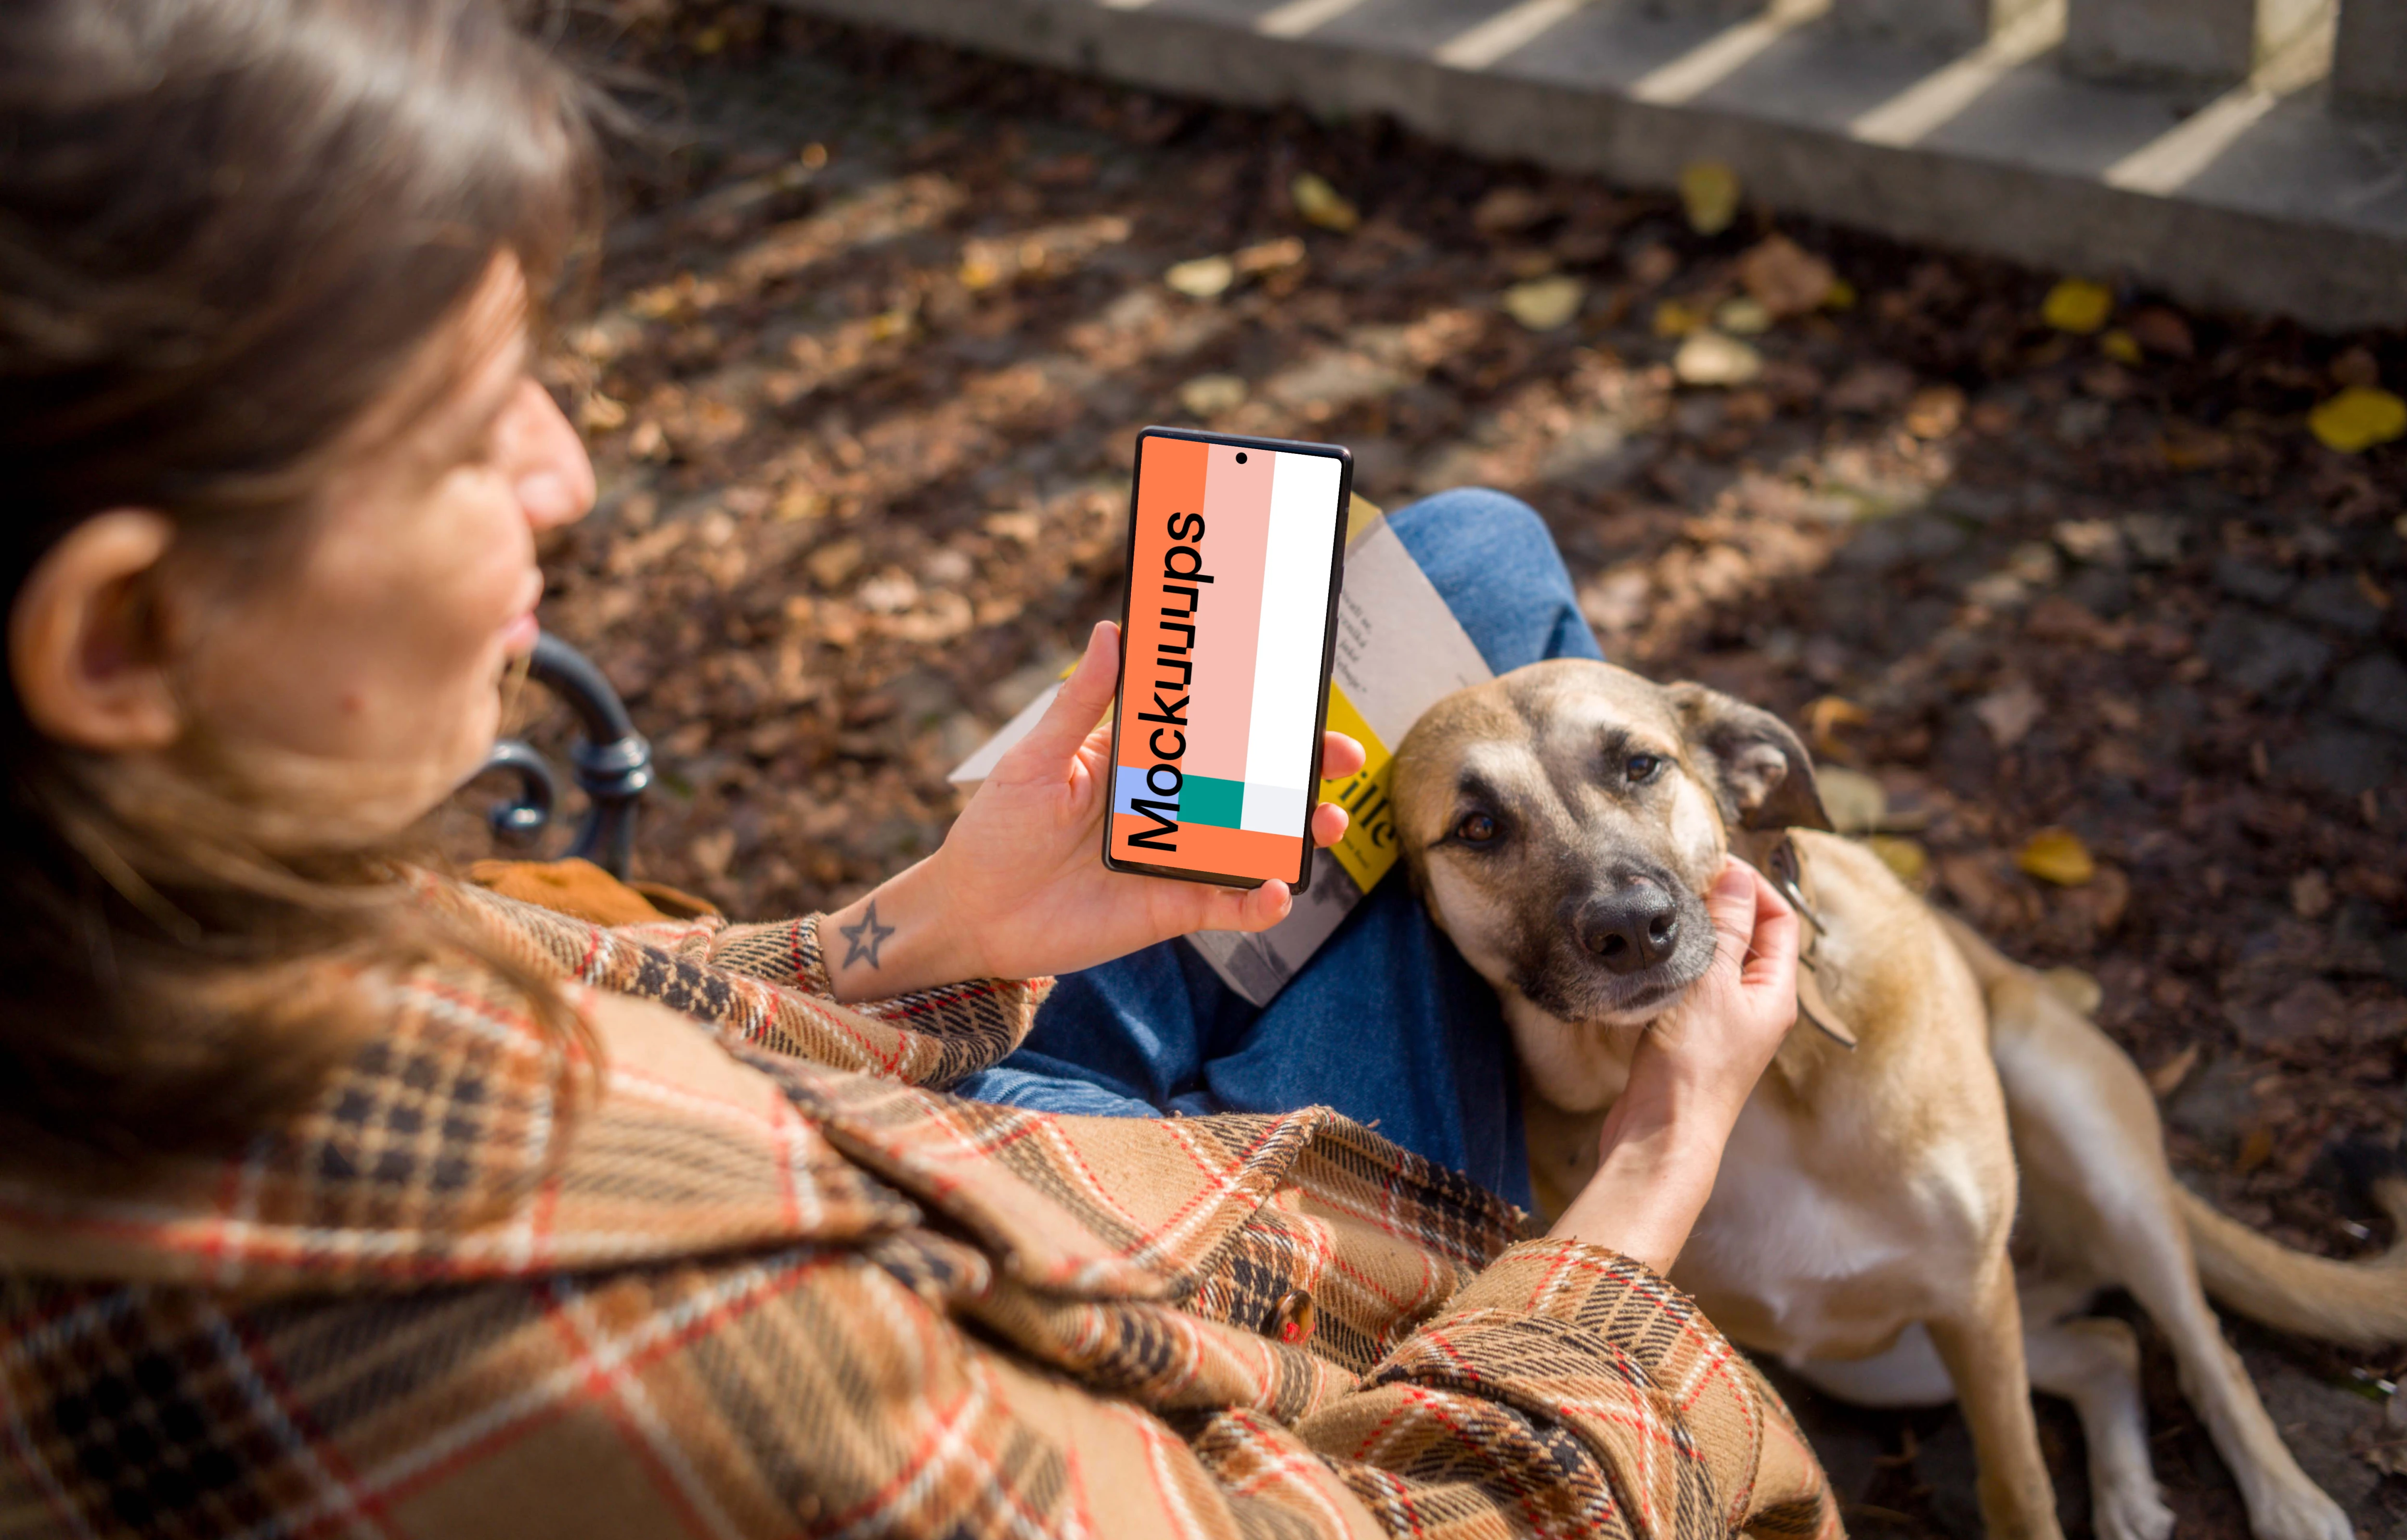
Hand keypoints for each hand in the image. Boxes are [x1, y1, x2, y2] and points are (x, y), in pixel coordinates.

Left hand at [820, 621, 1366, 1000]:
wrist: (971, 913)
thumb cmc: (995, 830)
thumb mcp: (1034, 760)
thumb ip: (1079, 704)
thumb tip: (1111, 630)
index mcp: (1138, 760)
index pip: (1209, 729)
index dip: (1256, 713)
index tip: (1298, 691)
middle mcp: (1167, 805)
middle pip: (1249, 783)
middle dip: (1301, 770)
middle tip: (1341, 757)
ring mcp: (1175, 857)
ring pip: (1252, 841)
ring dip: (1295, 833)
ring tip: (1326, 823)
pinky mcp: (1172, 908)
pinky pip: (1228, 905)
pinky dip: (1258, 903)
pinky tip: (1276, 892)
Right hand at [1548, 857, 1797, 1272]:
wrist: (1662, 1136)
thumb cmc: (1693, 1065)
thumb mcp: (1712, 984)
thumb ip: (1727, 928)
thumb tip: (1737, 875)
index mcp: (1775, 993)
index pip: (1780, 920)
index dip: (1753, 886)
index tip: (1714, 863)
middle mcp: (1757, 1008)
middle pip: (1750, 938)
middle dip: (1722, 906)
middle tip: (1682, 882)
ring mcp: (1724, 1025)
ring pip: (1718, 962)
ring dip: (1696, 935)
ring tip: (1663, 915)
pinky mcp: (1692, 1040)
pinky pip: (1692, 987)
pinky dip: (1676, 965)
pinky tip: (1649, 959)